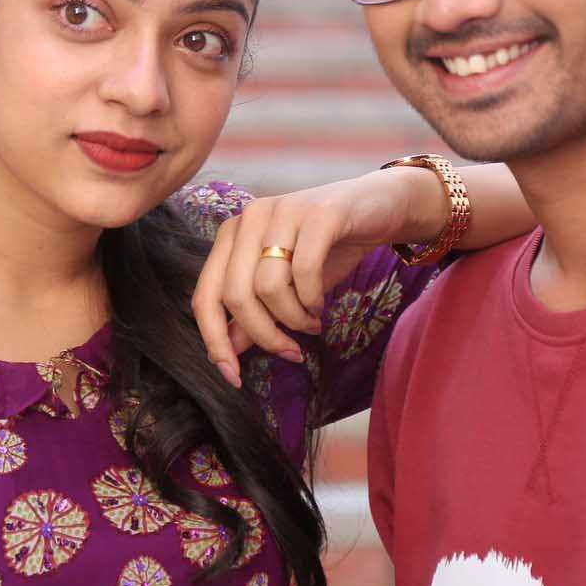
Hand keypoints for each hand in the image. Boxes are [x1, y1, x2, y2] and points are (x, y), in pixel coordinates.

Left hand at [191, 167, 437, 386]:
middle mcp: (249, 217)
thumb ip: (254, 313)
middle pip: (235, 295)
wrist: (381, 208)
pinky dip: (312, 300)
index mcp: (232, 234)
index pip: (205, 295)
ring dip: (292, 319)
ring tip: (311, 323)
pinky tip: (321, 306)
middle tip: (290, 351)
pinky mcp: (318, 213)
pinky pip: (304, 271)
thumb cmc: (329, 247)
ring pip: (267, 287)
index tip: (232, 377)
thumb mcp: (286, 285)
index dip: (214, 342)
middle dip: (264, 335)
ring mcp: (283, 211)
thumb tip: (228, 350)